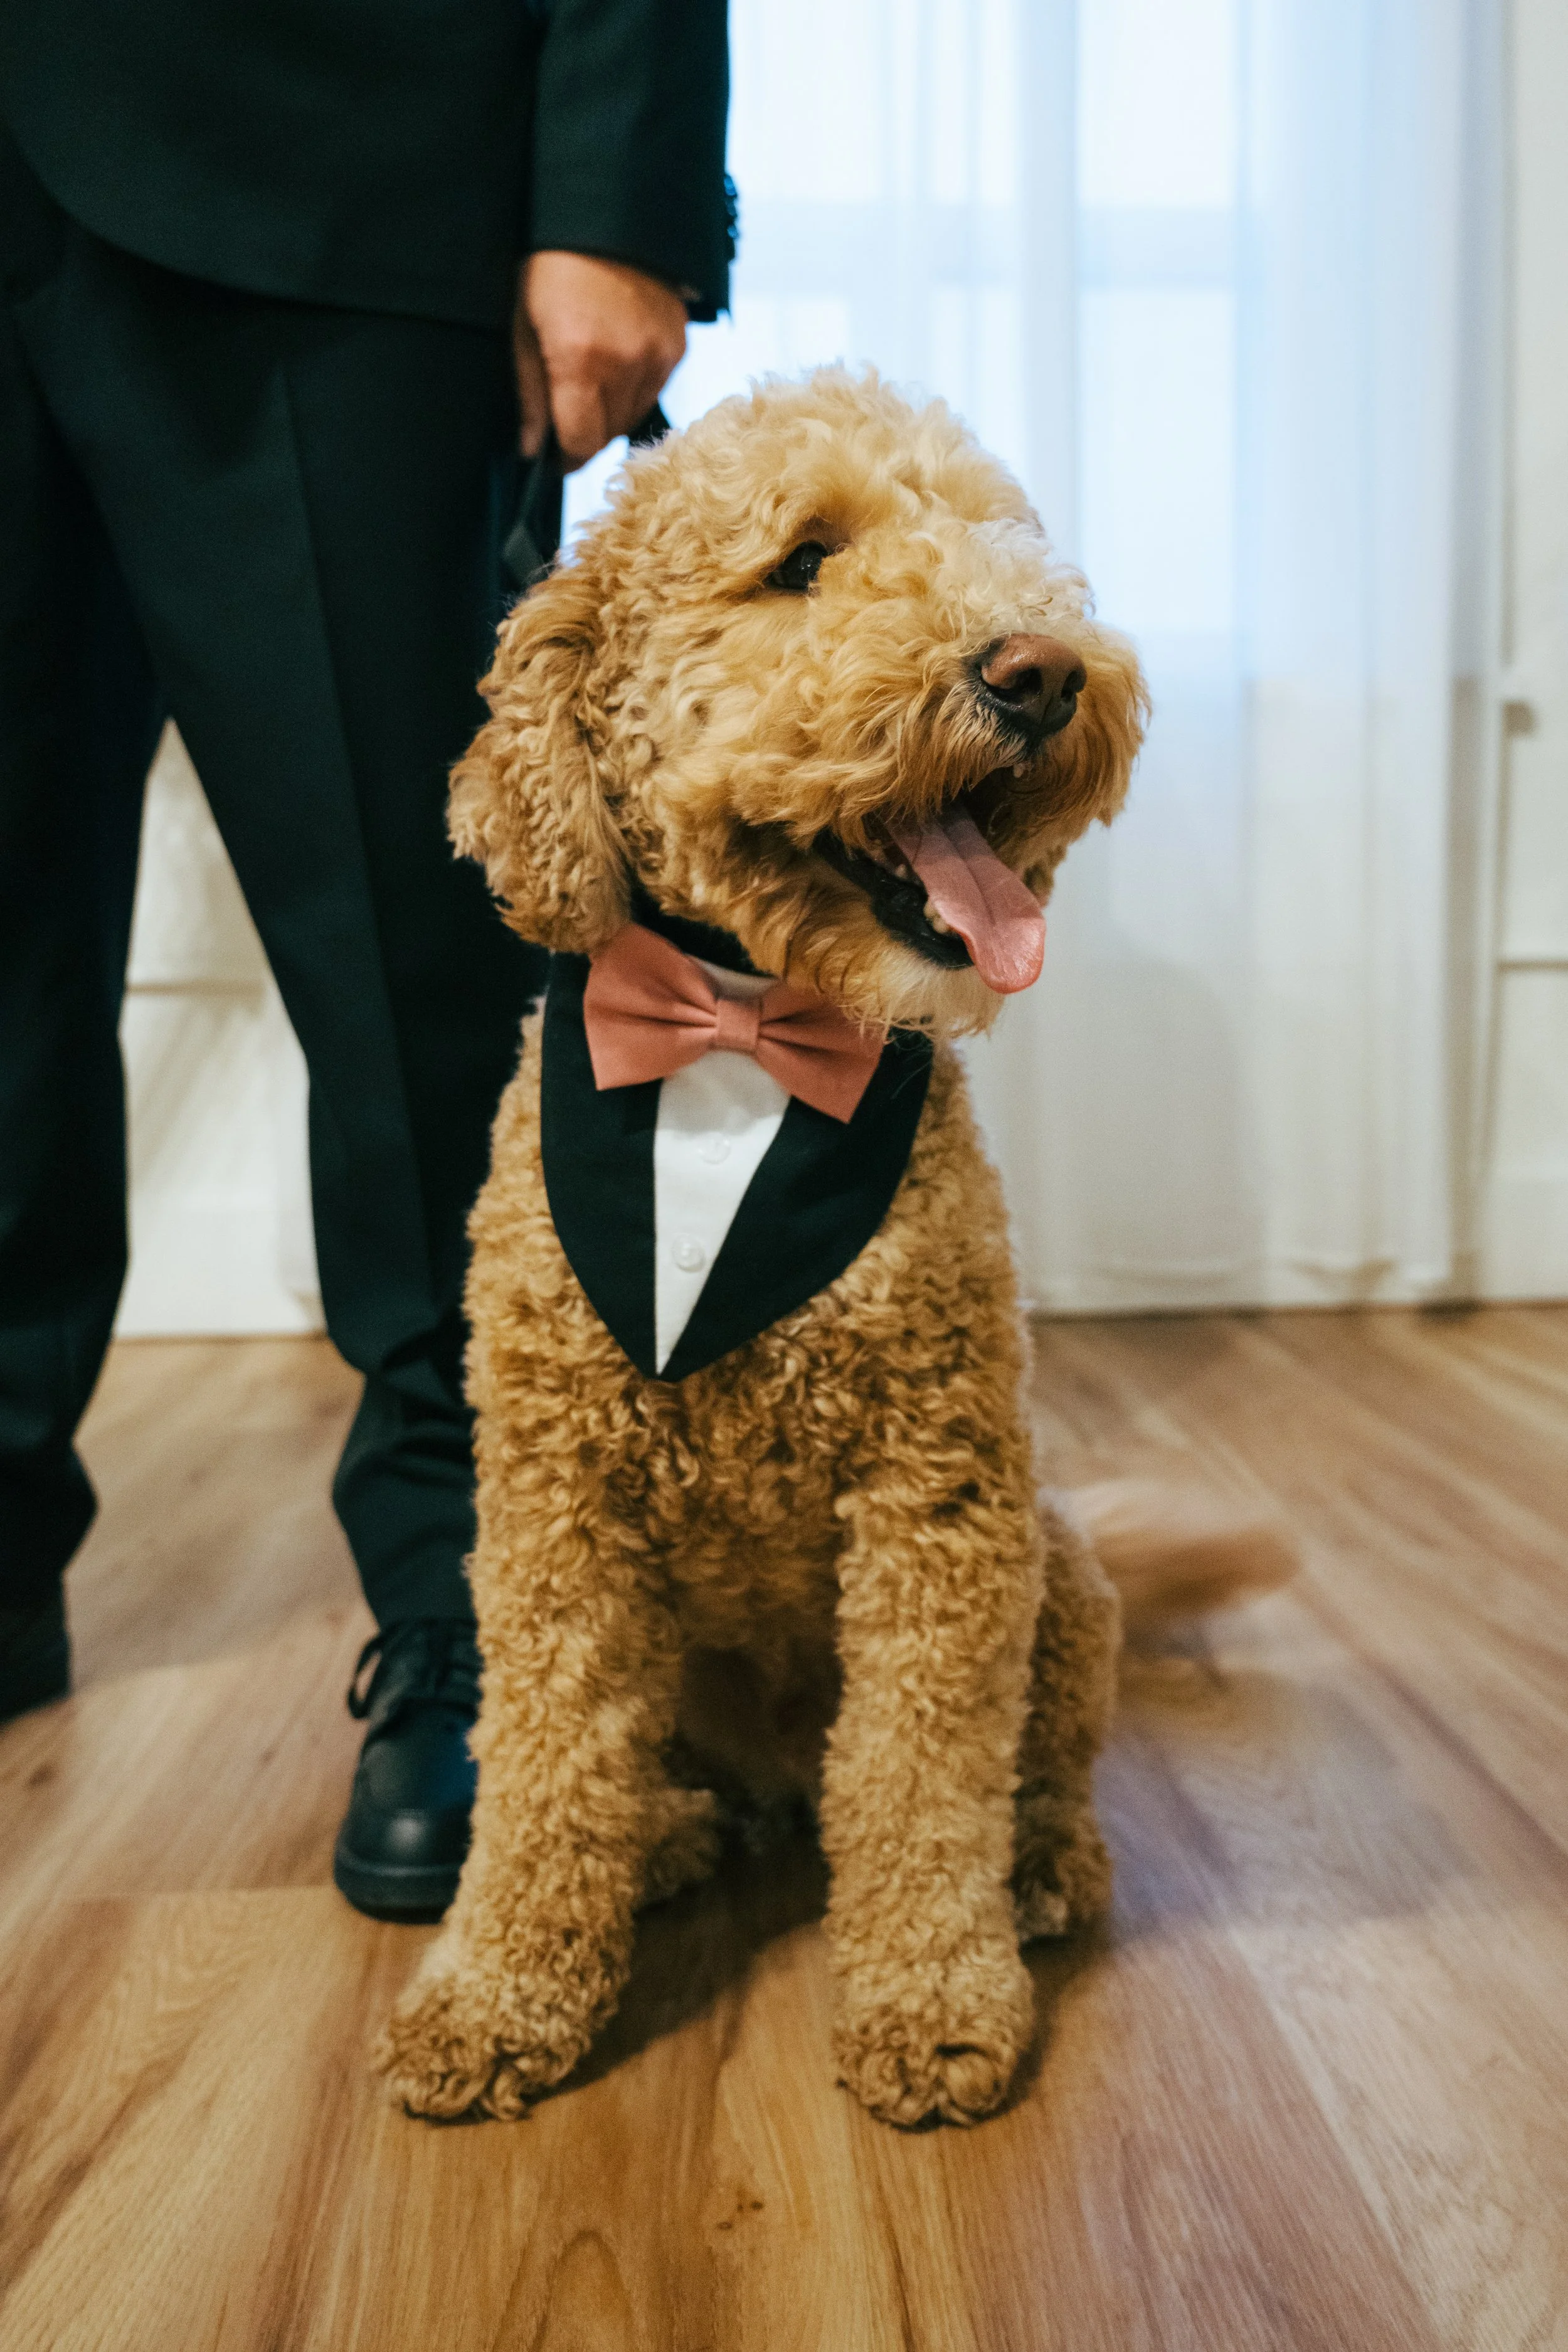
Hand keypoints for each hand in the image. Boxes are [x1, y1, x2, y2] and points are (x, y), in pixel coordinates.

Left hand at [514, 252, 687, 470]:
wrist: (606, 211)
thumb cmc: (553, 263)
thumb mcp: (524, 324)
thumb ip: (531, 393)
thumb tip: (532, 449)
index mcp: (580, 360)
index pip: (582, 444)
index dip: (566, 459)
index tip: (555, 457)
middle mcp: (626, 364)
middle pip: (609, 435)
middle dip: (586, 432)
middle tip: (568, 410)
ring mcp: (658, 355)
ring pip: (634, 416)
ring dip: (612, 411)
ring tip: (592, 376)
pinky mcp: (678, 344)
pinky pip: (654, 388)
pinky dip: (634, 386)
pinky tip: (617, 357)